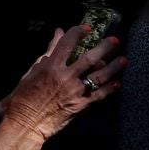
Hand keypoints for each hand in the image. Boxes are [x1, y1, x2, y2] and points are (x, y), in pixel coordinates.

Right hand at [2, 25, 125, 146]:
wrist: (26, 122)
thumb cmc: (25, 96)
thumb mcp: (32, 71)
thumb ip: (48, 51)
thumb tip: (58, 33)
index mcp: (50, 67)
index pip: (67, 44)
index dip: (78, 33)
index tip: (87, 28)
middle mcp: (65, 77)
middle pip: (89, 58)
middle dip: (104, 48)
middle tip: (115, 40)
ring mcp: (75, 92)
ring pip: (99, 76)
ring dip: (113, 67)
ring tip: (123, 60)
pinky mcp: (81, 105)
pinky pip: (99, 95)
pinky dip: (109, 88)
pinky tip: (117, 83)